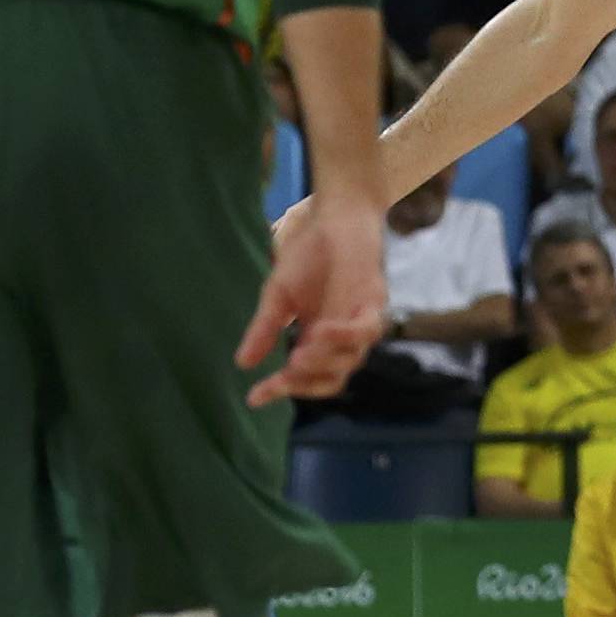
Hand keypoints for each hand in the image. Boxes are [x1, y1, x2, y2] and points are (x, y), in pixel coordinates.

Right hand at [237, 192, 386, 407]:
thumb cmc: (308, 255)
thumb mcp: (278, 295)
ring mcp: (359, 323)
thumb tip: (241, 363)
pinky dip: (344, 337)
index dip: (279, 389)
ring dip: (322, 361)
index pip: (302, 376)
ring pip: (348, 362)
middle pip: (330, 380)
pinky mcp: (374, 304)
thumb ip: (265, 328)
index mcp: (316, 339)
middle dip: (305, 383)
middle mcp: (341, 339)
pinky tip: (320, 330)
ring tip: (297, 353)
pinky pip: (365, 332)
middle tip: (285, 374)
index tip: (254, 398)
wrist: (334, 218)